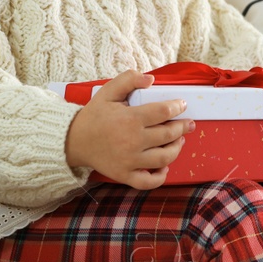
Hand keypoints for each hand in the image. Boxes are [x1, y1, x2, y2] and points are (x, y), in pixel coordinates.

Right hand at [64, 71, 194, 189]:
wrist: (74, 140)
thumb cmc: (95, 115)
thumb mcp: (108, 91)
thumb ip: (128, 79)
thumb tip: (151, 79)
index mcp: (130, 119)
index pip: (163, 112)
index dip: (177, 107)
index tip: (182, 105)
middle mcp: (132, 141)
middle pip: (168, 135)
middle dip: (183, 127)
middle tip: (188, 124)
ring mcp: (129, 160)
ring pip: (164, 158)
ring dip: (176, 149)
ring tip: (179, 141)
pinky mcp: (125, 175)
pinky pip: (148, 182)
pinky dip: (160, 177)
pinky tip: (165, 167)